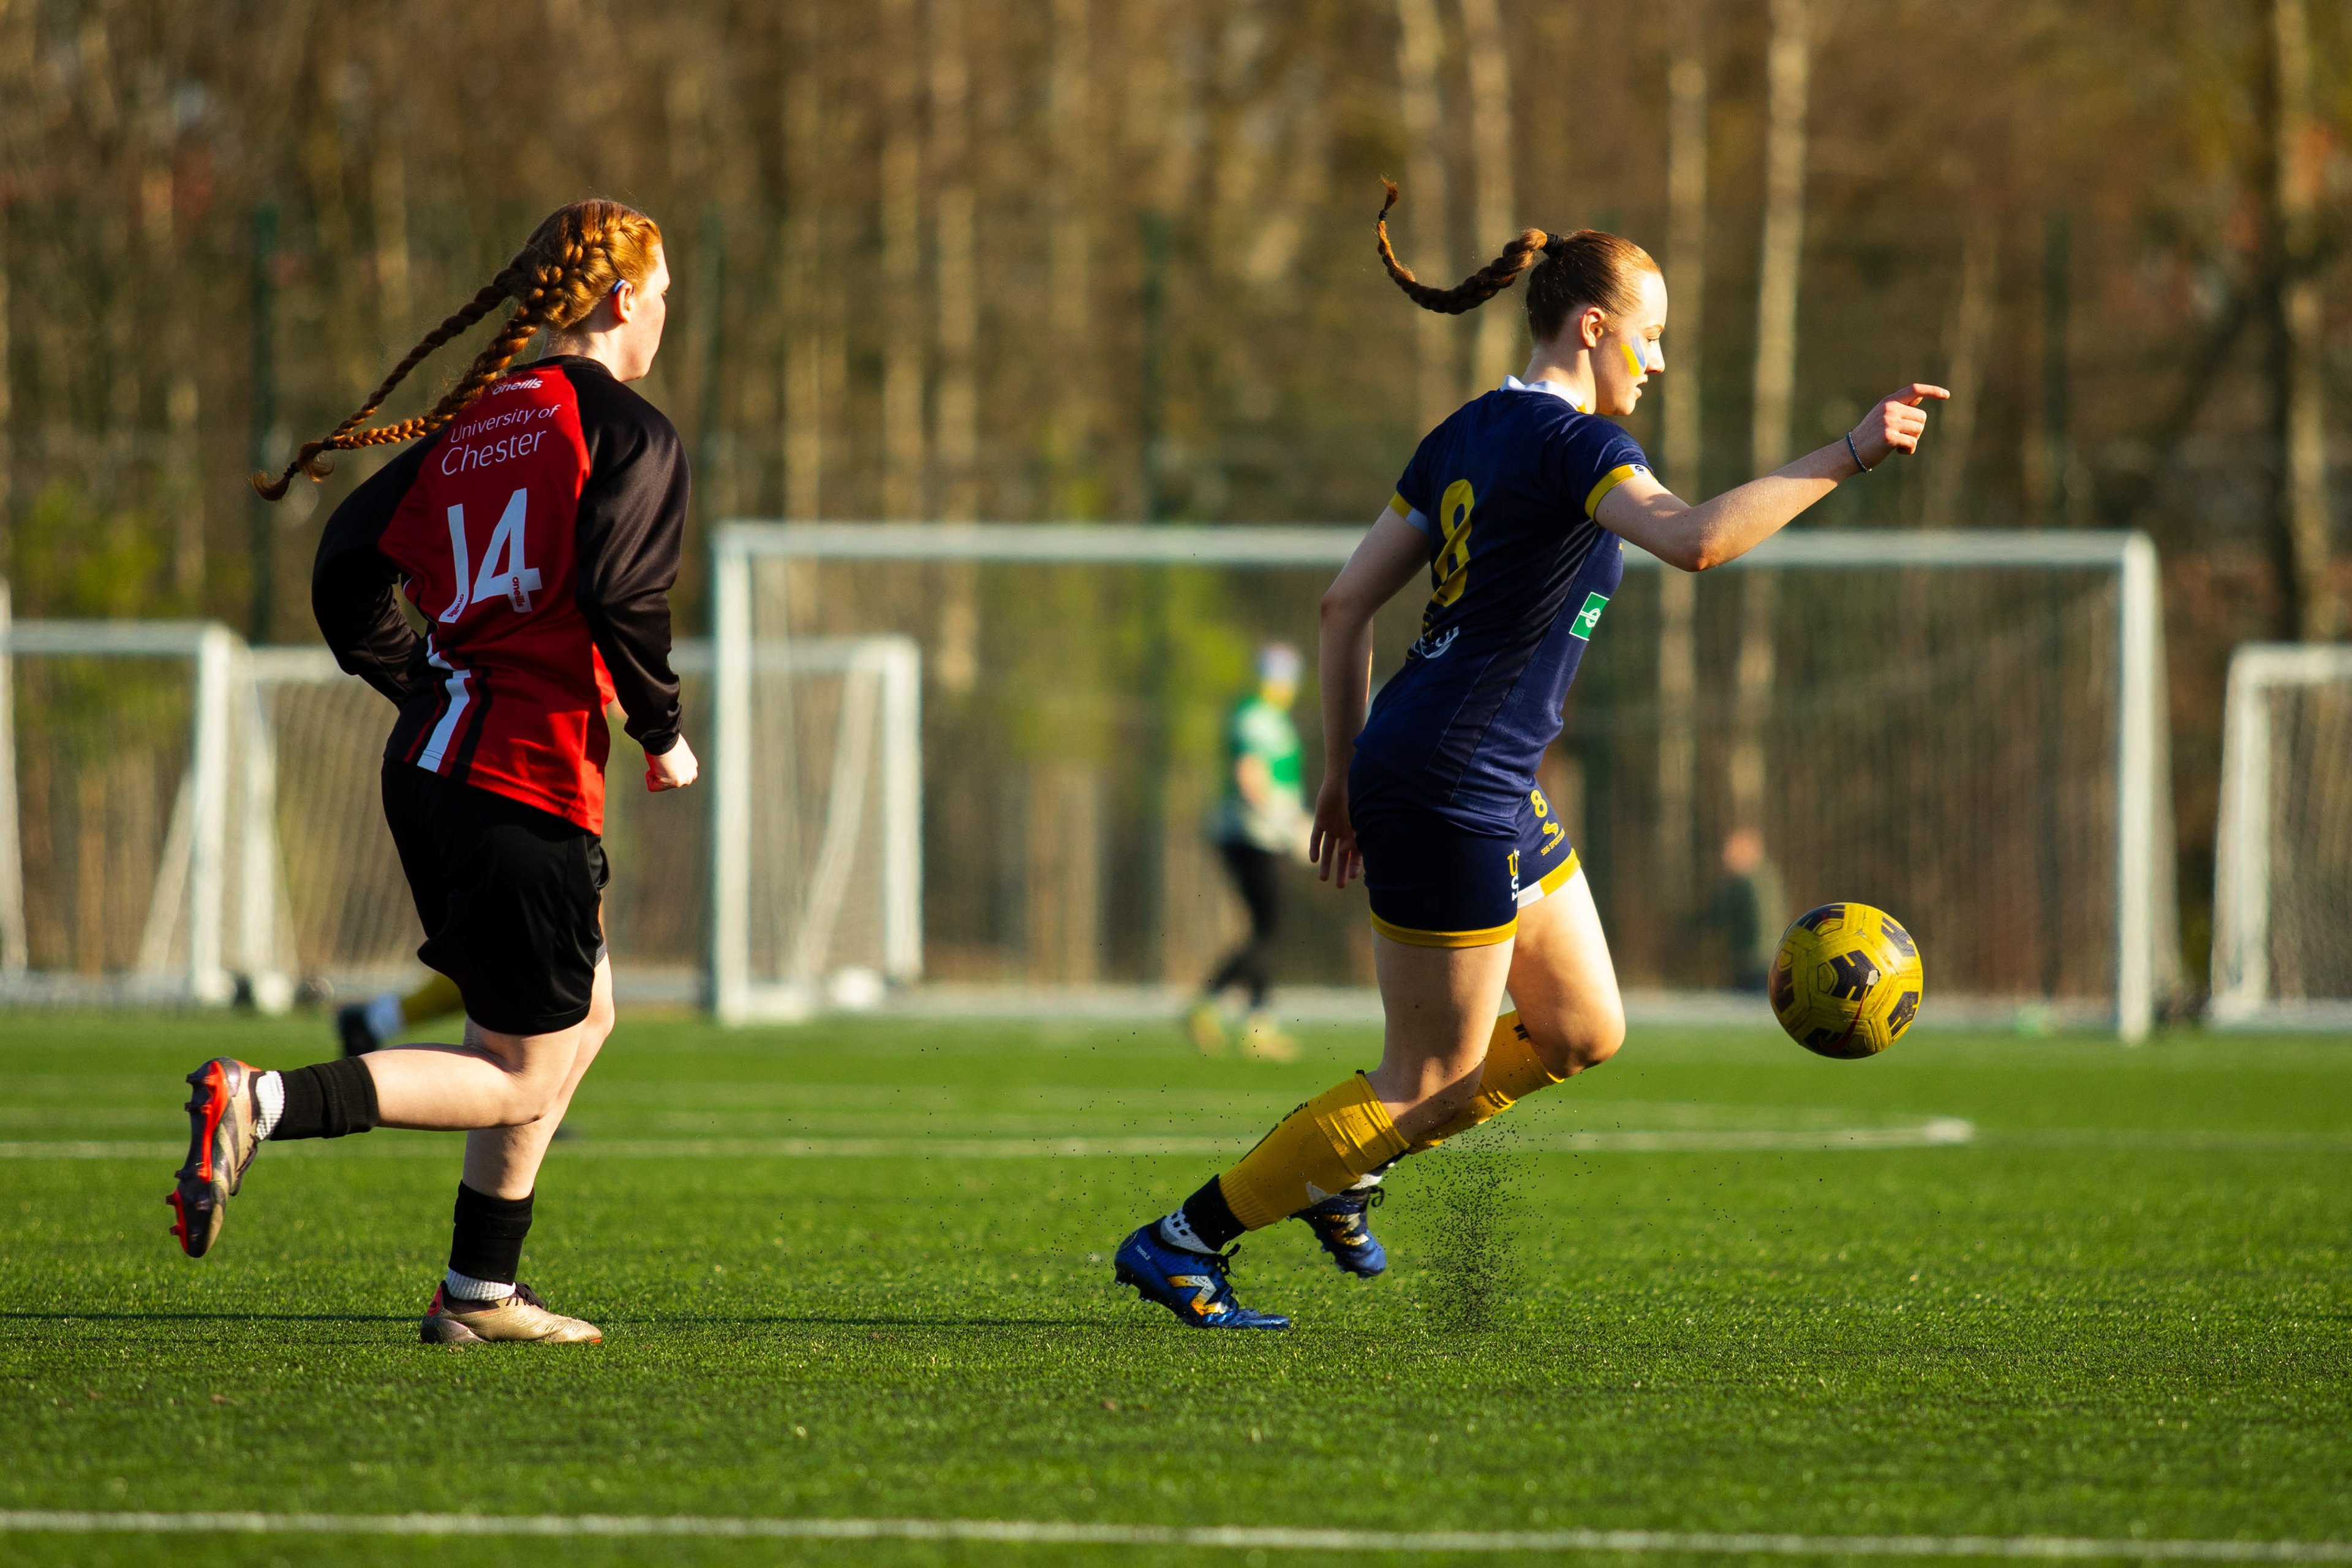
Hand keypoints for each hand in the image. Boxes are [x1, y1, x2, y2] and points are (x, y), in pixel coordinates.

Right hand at [646, 734, 698, 791]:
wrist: (664, 738)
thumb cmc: (667, 740)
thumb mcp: (677, 751)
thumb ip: (677, 761)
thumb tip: (670, 762)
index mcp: (692, 767)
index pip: (675, 775)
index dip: (666, 766)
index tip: (666, 757)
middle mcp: (690, 775)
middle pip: (668, 782)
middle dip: (662, 773)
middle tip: (663, 760)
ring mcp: (682, 780)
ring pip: (660, 785)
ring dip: (656, 774)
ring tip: (660, 761)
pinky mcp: (673, 783)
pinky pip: (653, 787)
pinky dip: (649, 777)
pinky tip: (655, 765)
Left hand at [1308, 774, 1361, 889]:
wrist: (1344, 777)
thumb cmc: (1357, 797)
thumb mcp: (1358, 819)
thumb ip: (1353, 835)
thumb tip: (1345, 852)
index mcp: (1358, 831)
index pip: (1357, 853)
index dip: (1355, 865)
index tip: (1353, 877)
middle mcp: (1345, 830)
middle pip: (1343, 855)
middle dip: (1341, 870)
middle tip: (1339, 886)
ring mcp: (1333, 825)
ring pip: (1329, 849)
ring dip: (1326, 863)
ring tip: (1323, 879)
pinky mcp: (1321, 819)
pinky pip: (1316, 836)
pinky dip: (1314, 847)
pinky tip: (1313, 859)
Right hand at [1849, 383, 1950, 469]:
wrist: (1849, 452)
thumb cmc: (1869, 435)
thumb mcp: (1883, 415)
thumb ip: (1901, 406)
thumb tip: (1919, 396)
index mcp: (1888, 402)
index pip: (1914, 389)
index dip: (1932, 391)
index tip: (1946, 395)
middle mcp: (1889, 409)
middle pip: (1921, 416)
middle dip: (1916, 429)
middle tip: (1901, 436)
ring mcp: (1889, 422)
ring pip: (1918, 430)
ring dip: (1912, 440)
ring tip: (1898, 444)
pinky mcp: (1889, 437)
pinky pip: (1912, 443)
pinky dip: (1908, 450)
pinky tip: (1897, 451)